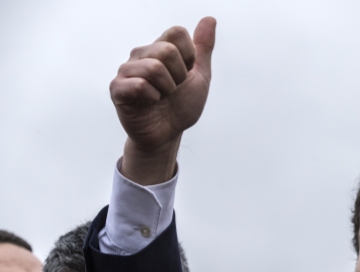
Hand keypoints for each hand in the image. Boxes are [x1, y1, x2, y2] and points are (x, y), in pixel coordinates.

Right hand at [109, 17, 215, 184]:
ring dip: (167, 89)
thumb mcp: (200, 76)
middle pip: (167, 50)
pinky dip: (153, 97)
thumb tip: (210, 19)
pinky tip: (150, 102)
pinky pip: (138, 85)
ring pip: (154, 68)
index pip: (177, 33)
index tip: (185, 74)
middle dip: (179, 77)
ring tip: (161, 97)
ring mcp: (127, 70)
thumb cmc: (181, 106)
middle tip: (173, 89)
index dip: (189, 57)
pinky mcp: (118, 89)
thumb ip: (203, 48)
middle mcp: (141, 55)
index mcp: (160, 48)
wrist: (168, 134)